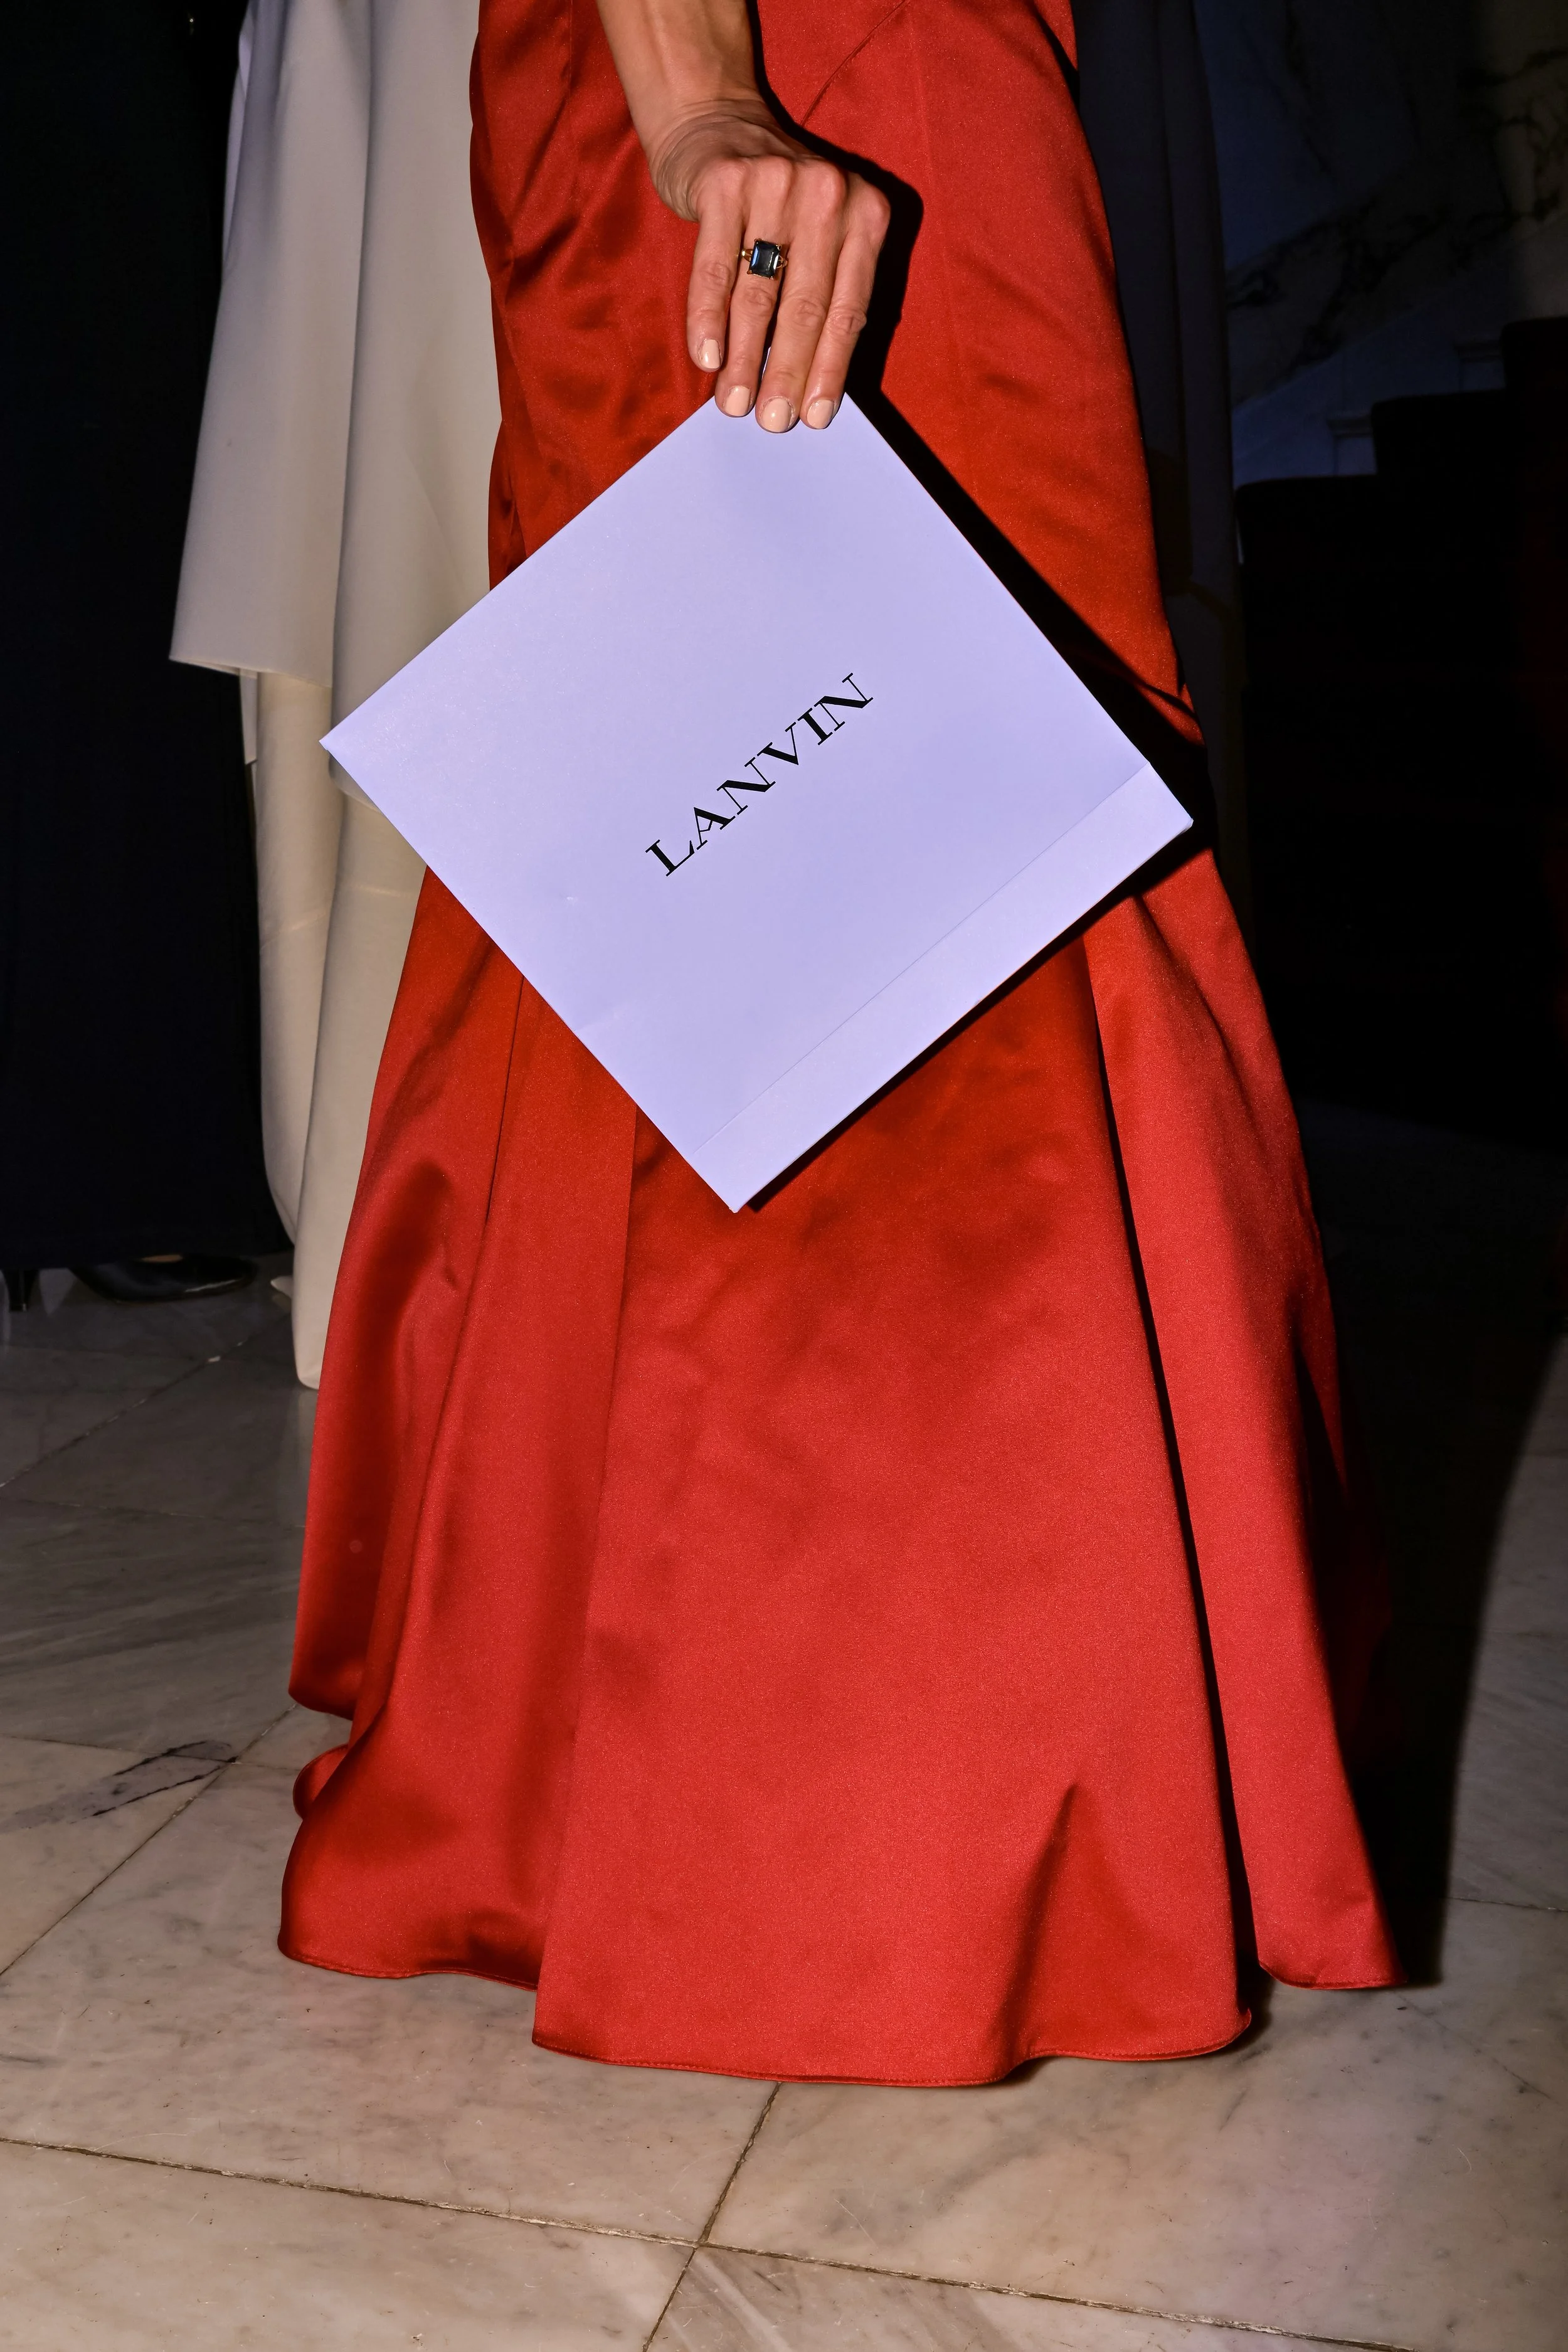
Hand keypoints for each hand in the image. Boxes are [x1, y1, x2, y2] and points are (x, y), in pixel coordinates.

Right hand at [649, 104, 890, 430]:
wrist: (718, 126)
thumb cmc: (776, 207)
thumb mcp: (819, 239)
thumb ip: (821, 297)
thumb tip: (805, 391)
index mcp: (865, 213)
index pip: (849, 308)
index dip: (831, 368)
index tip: (815, 417)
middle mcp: (828, 193)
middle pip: (807, 305)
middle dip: (788, 372)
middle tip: (773, 421)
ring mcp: (777, 182)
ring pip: (760, 291)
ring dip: (746, 357)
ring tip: (734, 403)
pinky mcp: (725, 181)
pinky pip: (715, 266)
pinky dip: (708, 318)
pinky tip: (706, 358)